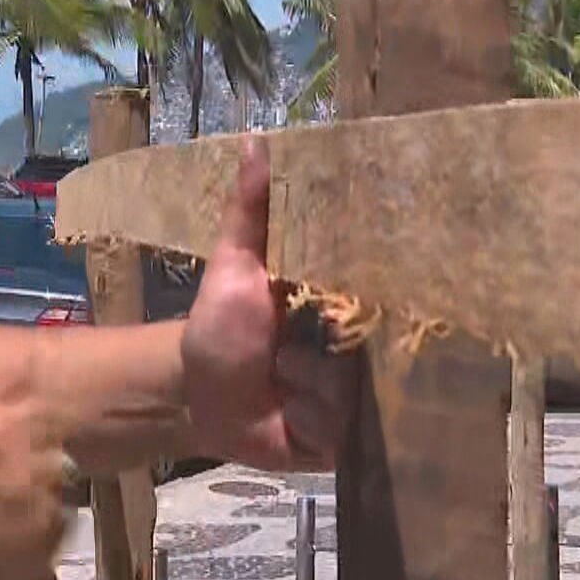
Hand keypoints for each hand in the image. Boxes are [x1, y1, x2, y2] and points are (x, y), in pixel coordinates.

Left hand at [181, 137, 353, 470]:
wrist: (199, 395)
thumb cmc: (220, 324)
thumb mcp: (234, 263)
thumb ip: (250, 209)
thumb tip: (256, 140)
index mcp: (342, 301)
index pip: (379, 290)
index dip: (373, 288)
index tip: (362, 289)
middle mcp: (359, 348)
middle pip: (372, 345)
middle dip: (326, 344)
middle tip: (289, 338)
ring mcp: (355, 396)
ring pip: (349, 387)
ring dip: (304, 379)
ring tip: (278, 374)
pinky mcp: (343, 439)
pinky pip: (337, 426)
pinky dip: (303, 416)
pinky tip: (284, 411)